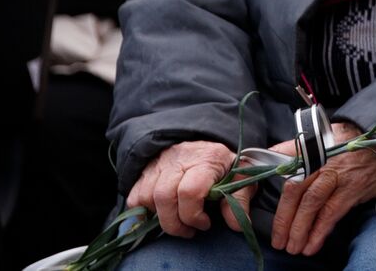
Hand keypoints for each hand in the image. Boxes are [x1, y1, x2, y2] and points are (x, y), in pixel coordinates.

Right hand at [128, 141, 248, 237]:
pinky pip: (134, 197)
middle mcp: (179, 158)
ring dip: (160, 217)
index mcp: (206, 158)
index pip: (190, 191)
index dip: (194, 215)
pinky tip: (162, 214)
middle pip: (164, 196)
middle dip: (175, 223)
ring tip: (178, 220)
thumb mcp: (241, 177)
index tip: (205, 223)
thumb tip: (238, 225)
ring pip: (146, 197)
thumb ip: (240, 199)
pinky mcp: (145, 172)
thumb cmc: (225, 165)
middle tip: (190, 230)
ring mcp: (159, 164)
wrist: (207, 145)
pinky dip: (144, 211)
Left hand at [271, 122, 375, 255]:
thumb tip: (271, 155)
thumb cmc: (353, 144)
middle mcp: (323, 160)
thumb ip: (299, 148)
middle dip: (284, 219)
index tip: (260, 203)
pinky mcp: (353, 188)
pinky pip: (332, 213)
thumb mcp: (326, 137)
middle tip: (278, 241)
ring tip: (293, 248)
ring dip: (299, 229)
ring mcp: (339, 175)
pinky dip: (320, 231)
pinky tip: (312, 245)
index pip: (286, 167)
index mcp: (313, 148)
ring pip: (312, 204)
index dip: (272, 185)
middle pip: (296, 190)